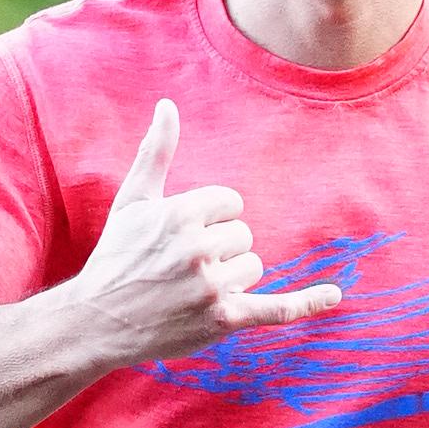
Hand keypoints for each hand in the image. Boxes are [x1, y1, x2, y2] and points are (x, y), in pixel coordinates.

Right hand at [77, 100, 342, 364]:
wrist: (94, 322)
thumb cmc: (115, 257)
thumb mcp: (132, 200)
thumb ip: (156, 151)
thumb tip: (167, 105)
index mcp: (180, 213)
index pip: (231, 203)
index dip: (210, 219)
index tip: (180, 238)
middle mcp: (197, 248)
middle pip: (243, 235)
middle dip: (219, 250)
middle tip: (179, 270)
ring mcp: (210, 286)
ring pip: (253, 267)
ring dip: (230, 278)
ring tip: (189, 291)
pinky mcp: (221, 320)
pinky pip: (275, 308)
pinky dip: (305, 303)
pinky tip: (334, 295)